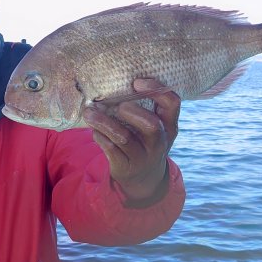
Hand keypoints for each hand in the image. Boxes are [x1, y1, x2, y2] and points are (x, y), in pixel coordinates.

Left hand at [83, 78, 179, 206]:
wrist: (144, 178)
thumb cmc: (145, 141)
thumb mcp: (154, 128)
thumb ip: (143, 107)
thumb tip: (112, 83)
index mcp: (169, 125)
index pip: (172, 103)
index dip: (156, 90)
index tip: (136, 82)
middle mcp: (159, 142)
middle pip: (152, 125)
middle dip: (132, 112)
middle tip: (118, 105)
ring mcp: (143, 156)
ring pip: (124, 138)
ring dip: (104, 122)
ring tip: (89, 113)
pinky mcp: (126, 166)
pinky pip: (110, 149)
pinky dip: (100, 137)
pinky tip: (94, 130)